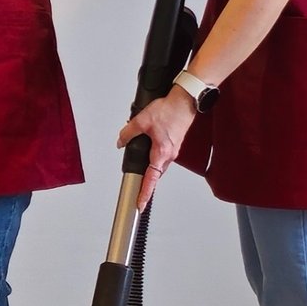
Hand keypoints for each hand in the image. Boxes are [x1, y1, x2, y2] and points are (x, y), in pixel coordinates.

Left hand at [117, 88, 195, 209]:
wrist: (185, 101)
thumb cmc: (170, 110)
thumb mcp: (142, 121)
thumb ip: (128, 133)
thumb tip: (121, 141)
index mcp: (162, 152)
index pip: (151, 179)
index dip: (144, 193)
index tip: (140, 204)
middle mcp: (169, 154)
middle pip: (155, 175)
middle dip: (146, 184)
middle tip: (138, 195)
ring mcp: (172, 150)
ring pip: (158, 166)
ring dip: (149, 170)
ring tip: (141, 176)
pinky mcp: (173, 144)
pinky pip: (161, 157)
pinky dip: (153, 159)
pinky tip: (147, 153)